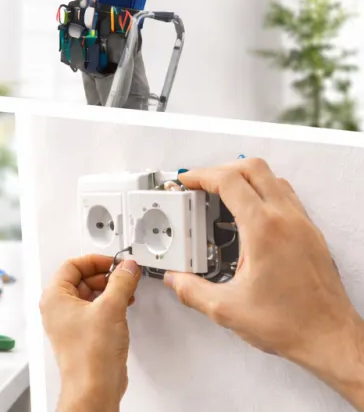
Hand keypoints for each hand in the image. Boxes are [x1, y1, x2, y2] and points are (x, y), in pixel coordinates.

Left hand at [41, 254, 141, 411]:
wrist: (94, 386)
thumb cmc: (90, 354)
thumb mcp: (111, 308)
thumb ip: (121, 282)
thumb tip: (127, 268)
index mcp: (54, 297)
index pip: (72, 265)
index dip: (95, 261)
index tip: (114, 262)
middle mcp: (57, 309)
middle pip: (80, 279)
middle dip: (105, 276)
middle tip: (124, 276)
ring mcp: (68, 323)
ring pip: (89, 296)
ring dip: (109, 291)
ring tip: (127, 291)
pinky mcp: (81, 335)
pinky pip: (94, 311)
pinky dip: (109, 306)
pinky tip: (123, 307)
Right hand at [165, 158, 363, 403]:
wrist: (330, 339)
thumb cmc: (292, 324)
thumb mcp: (226, 309)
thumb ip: (192, 290)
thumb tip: (177, 279)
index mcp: (263, 230)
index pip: (229, 181)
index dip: (201, 175)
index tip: (187, 181)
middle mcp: (287, 221)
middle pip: (253, 168)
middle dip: (222, 169)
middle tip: (203, 184)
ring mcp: (303, 226)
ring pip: (273, 179)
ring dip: (245, 180)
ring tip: (224, 197)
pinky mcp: (312, 236)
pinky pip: (287, 198)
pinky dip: (264, 195)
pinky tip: (250, 219)